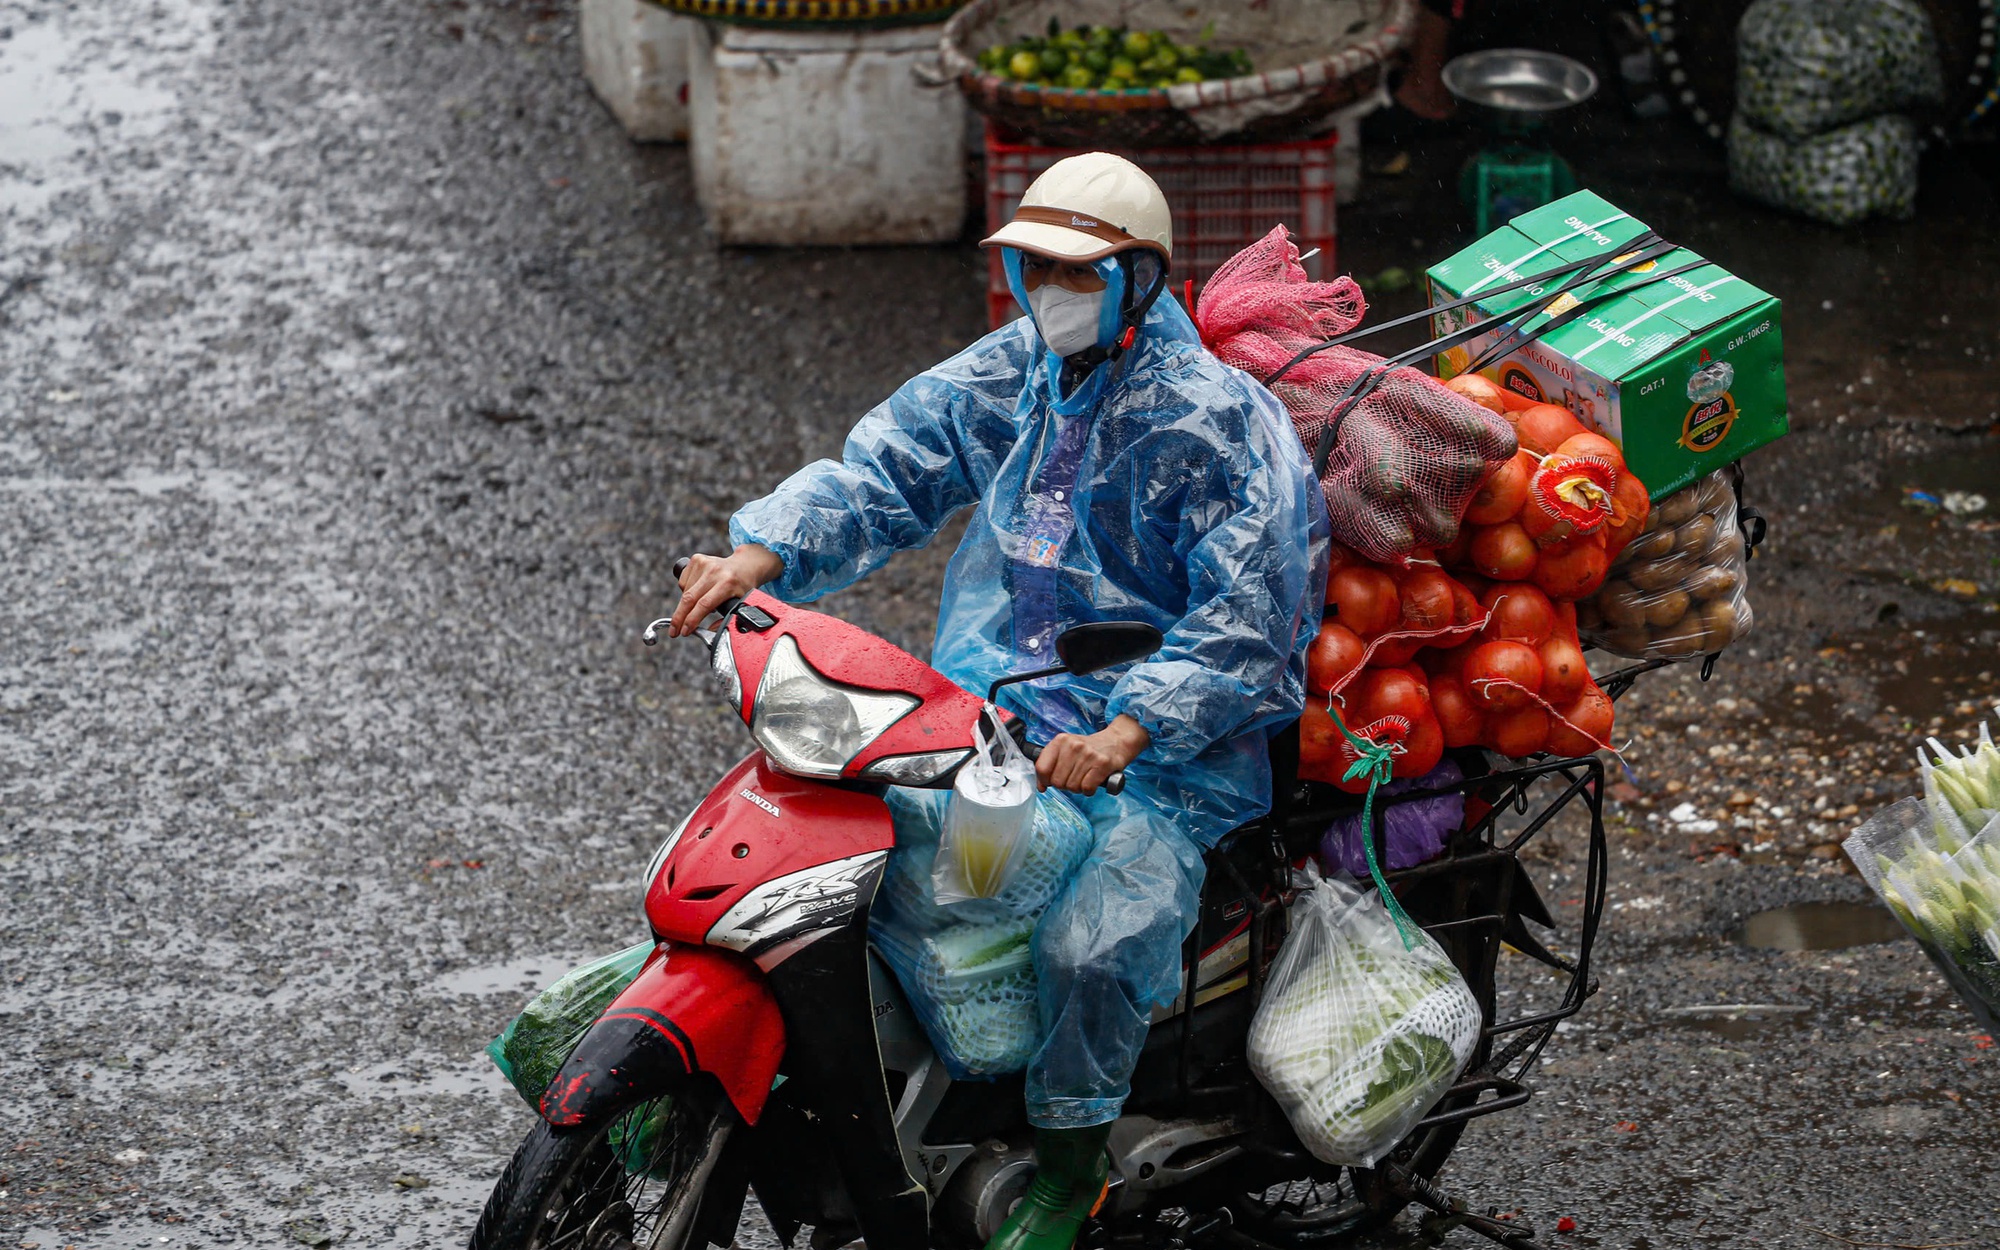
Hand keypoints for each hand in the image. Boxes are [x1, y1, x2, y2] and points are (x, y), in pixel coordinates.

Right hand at [668, 545, 783, 637]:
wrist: (745, 564)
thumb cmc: (742, 587)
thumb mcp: (741, 604)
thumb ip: (726, 619)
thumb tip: (709, 632)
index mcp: (728, 583)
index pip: (704, 604)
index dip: (692, 620)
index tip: (684, 632)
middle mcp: (715, 571)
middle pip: (689, 598)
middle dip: (679, 618)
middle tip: (674, 631)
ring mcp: (705, 563)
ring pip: (685, 591)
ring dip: (686, 604)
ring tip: (698, 604)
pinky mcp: (697, 559)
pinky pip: (683, 581)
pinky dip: (686, 590)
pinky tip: (699, 589)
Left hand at [1035, 715, 1149, 795]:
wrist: (1117, 741)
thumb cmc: (1089, 748)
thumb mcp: (1067, 749)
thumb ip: (1051, 764)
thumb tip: (1041, 786)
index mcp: (1061, 740)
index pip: (1042, 767)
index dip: (1043, 780)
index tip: (1048, 783)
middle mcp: (1073, 746)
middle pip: (1057, 781)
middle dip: (1064, 785)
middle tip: (1074, 778)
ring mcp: (1088, 754)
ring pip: (1072, 786)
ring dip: (1078, 788)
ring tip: (1085, 777)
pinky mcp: (1102, 764)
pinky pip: (1087, 788)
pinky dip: (1089, 790)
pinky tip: (1093, 781)